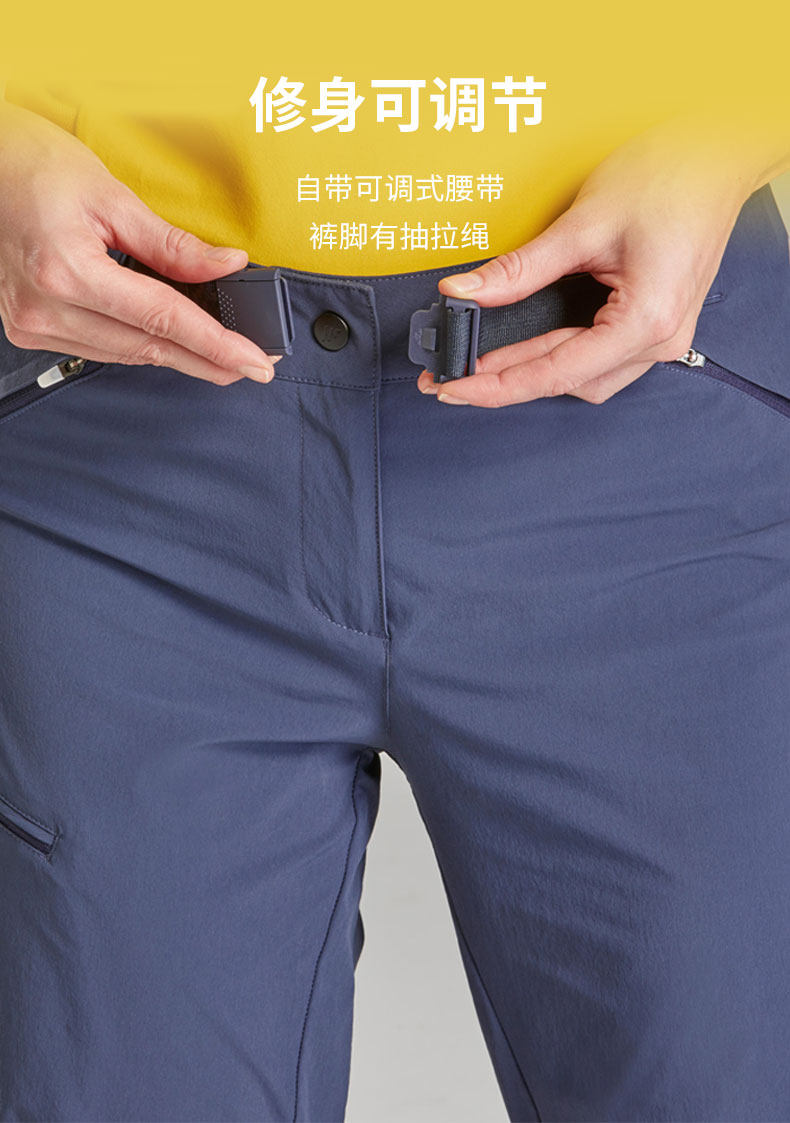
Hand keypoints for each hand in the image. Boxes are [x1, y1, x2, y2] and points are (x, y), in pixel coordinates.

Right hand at [0, 101, 277, 384]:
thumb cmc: (29, 165)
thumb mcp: (109, 195)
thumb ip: (171, 243)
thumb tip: (226, 266)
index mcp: (66, 270)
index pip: (163, 319)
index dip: (217, 345)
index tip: (255, 362)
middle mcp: (46, 307)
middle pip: (148, 347)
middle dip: (207, 359)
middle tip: (252, 367)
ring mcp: (33, 323)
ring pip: (126, 354)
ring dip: (177, 356)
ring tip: (222, 354)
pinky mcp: (29, 327)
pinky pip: (100, 348)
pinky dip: (139, 344)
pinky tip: (170, 342)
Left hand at [417, 120, 772, 407]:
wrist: (717, 153)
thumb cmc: (673, 176)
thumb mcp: (582, 224)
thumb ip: (519, 269)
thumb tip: (466, 293)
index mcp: (646, 320)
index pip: (556, 373)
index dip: (497, 386)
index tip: (455, 388)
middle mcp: (660, 339)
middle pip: (570, 382)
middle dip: (510, 380)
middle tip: (456, 374)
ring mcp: (663, 335)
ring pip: (586, 377)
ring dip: (537, 370)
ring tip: (486, 360)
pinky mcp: (657, 323)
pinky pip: (602, 356)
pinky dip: (561, 353)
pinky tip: (529, 344)